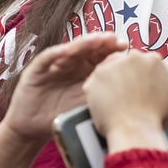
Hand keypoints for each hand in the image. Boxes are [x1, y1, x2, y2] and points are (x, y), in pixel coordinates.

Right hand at [0, 33, 127, 167]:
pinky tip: (66, 50)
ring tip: (96, 39)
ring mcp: (55, 64)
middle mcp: (72, 63)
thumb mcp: (88, 102)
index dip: (113, 49)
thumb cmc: (64, 114)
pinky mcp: (37, 70)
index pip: (101, 55)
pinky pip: (46, 58)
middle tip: (114, 39)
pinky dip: (56, 53)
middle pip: (88, 48)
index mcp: (87, 69)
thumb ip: (104, 91)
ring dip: (83, 43)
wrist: (35, 128)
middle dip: (101, 42)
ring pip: (70, 49)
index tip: (126, 47)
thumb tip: (132, 84)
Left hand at [82, 51, 167, 151]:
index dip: (142, 79)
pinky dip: (99, 92)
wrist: (134, 132)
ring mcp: (111, 67)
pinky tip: (108, 104)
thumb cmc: (155, 117)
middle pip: (125, 63)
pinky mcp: (94, 78)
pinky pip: (94, 82)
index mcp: (152, 60)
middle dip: (126, 78)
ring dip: (112, 82)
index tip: (142, 91)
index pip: (144, 63)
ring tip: (119, 101)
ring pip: (109, 70)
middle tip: (130, 97)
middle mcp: (132, 58)